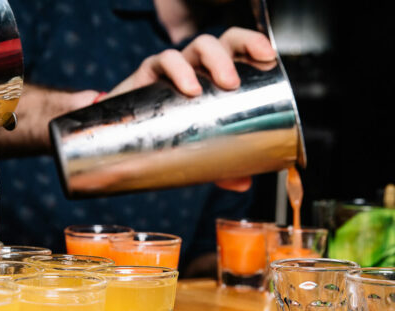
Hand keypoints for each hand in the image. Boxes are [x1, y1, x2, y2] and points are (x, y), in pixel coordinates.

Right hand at [108, 28, 271, 192]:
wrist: (127, 137)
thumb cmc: (172, 133)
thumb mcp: (201, 149)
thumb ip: (223, 166)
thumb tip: (243, 183)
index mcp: (216, 74)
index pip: (237, 47)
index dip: (253, 43)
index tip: (267, 57)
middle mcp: (197, 66)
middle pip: (217, 43)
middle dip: (228, 55)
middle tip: (231, 83)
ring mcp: (173, 68)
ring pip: (193, 48)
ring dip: (204, 63)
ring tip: (202, 89)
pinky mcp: (147, 74)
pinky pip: (161, 61)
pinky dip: (175, 69)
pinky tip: (185, 88)